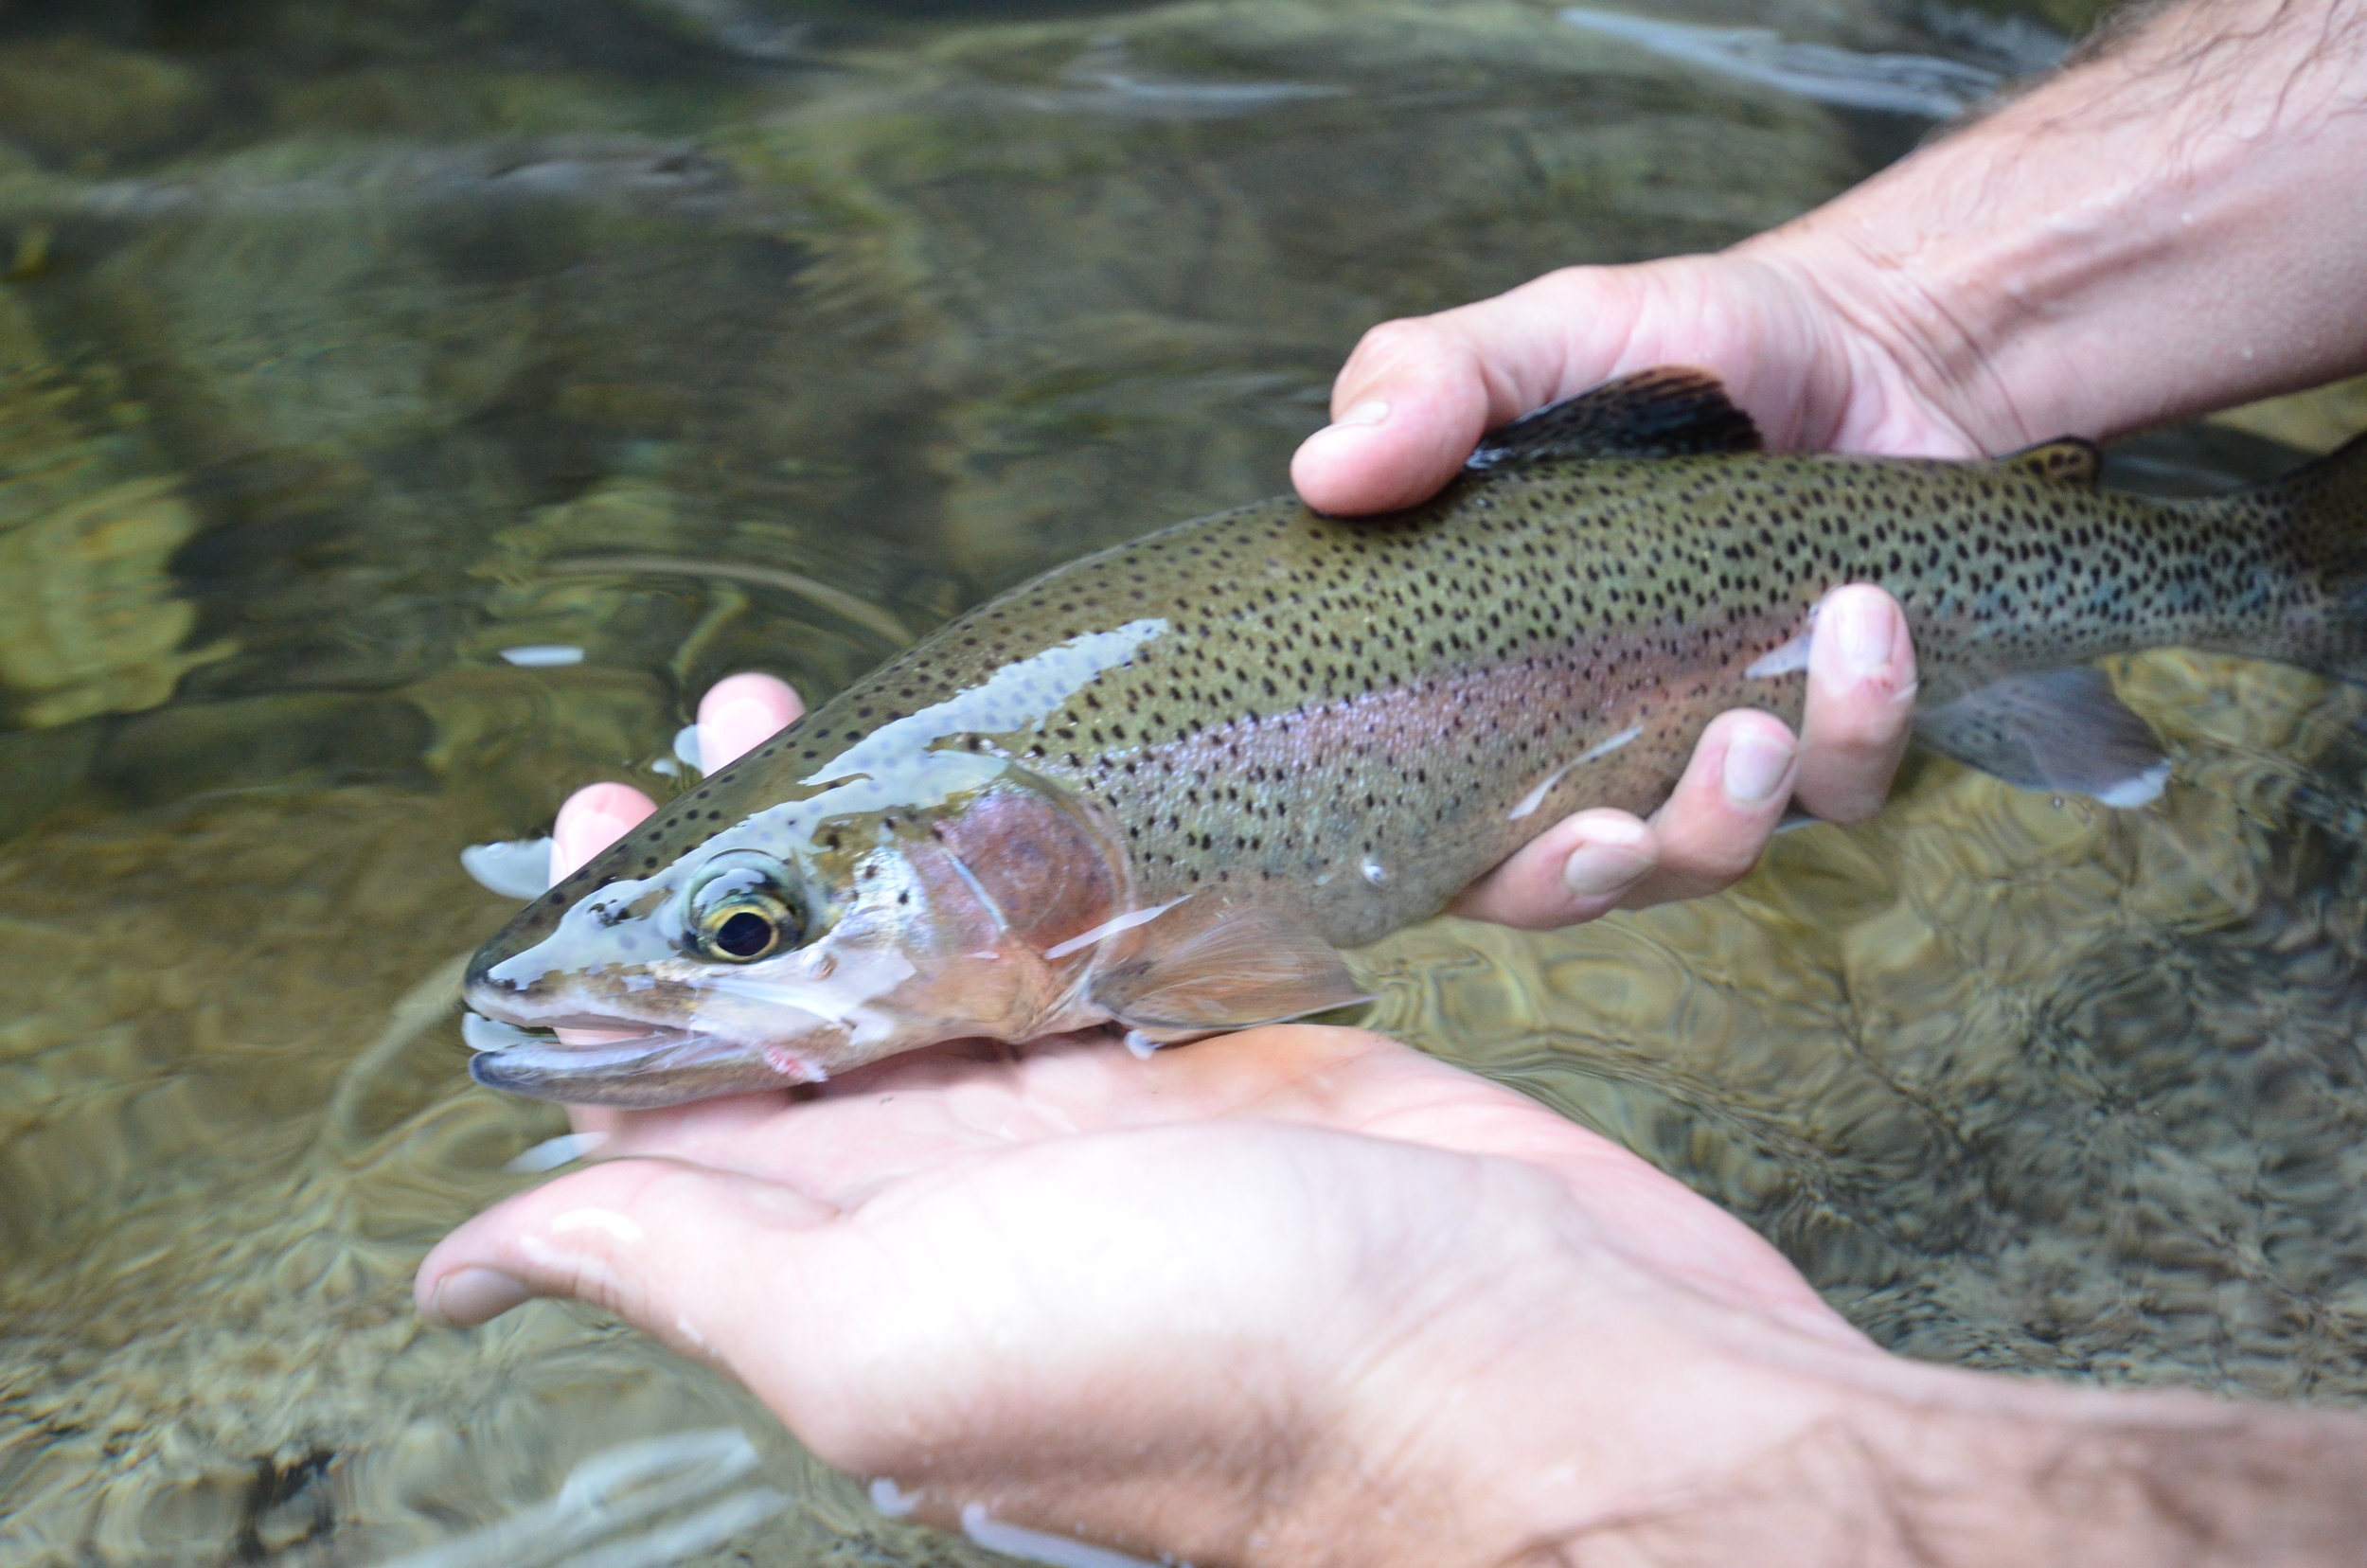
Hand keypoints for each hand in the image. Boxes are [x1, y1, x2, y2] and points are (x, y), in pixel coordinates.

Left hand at [428, 672, 1878, 1562]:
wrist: (1527, 1371)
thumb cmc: (1226, 1372)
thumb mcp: (891, 1335)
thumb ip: (684, 1271)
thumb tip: (461, 1271)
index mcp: (860, 1240)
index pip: (679, 1096)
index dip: (617, 965)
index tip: (600, 823)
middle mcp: (969, 1175)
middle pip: (817, 998)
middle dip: (753, 864)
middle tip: (726, 731)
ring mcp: (1108, 1105)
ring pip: (962, 943)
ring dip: (891, 831)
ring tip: (839, 712)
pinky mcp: (1235, 1042)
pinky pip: (1114, 925)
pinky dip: (1056, 844)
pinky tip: (1022, 764)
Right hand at [1292, 259, 1922, 927]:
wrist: (1863, 335)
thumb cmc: (1676, 349)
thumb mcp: (1543, 340)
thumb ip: (1431, 383)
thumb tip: (1322, 472)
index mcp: (1486, 678)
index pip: (1428, 821)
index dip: (1434, 867)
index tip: (1470, 854)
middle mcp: (1590, 742)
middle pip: (1558, 887)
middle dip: (1584, 880)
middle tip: (1620, 832)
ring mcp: (1710, 756)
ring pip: (1704, 862)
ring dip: (1728, 816)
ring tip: (1760, 719)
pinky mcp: (1835, 743)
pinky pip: (1846, 789)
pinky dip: (1857, 722)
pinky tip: (1864, 619)